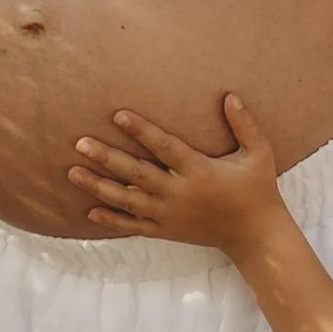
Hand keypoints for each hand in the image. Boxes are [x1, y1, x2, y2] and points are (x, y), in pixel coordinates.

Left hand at [66, 95, 284, 253]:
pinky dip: (112, 220)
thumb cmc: (258, 190)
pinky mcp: (166, 231)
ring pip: (127, 200)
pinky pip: (134, 226)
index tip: (118, 115)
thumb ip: (245, 125)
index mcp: (199, 171)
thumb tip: (229, 96)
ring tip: (73, 172)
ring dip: (99, 186)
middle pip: (136, 173)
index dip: (141, 131)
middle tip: (81, 143)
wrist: (254, 235)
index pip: (164, 147)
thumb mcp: (259, 154)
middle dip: (107, 158)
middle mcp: (179, 193)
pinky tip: (90, 210)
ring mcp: (169, 215)